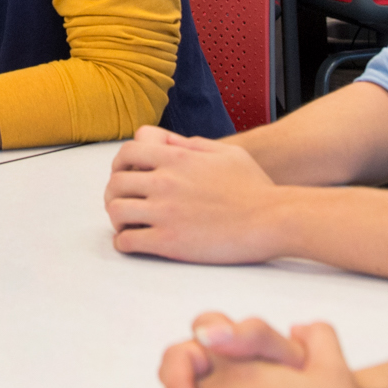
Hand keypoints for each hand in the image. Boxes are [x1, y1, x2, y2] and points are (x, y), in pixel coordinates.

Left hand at [106, 126, 289, 263]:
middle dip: (115, 193)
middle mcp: (165, 182)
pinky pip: (128, 241)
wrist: (273, 219)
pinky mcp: (169, 242)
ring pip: (115, 211)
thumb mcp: (227, 152)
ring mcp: (165, 212)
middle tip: (124, 203)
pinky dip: (123, 243)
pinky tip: (133, 243)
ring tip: (126, 225)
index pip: (127, 152)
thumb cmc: (256, 188)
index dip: (121, 164)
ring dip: (116, 219)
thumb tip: (173, 144)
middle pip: (116, 183)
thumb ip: (195, 145)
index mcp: (177, 158)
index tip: (125, 175)